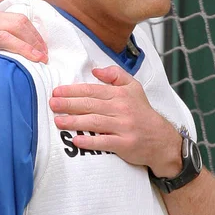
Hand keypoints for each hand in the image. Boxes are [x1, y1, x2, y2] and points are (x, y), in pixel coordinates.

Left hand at [49, 66, 181, 176]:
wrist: (162, 139)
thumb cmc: (142, 113)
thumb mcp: (134, 88)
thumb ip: (116, 75)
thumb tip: (95, 70)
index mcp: (121, 95)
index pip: (93, 90)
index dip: (73, 91)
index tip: (57, 92)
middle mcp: (122, 109)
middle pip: (91, 105)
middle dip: (69, 104)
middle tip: (52, 104)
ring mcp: (124, 127)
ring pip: (95, 122)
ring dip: (74, 122)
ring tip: (57, 121)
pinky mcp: (126, 144)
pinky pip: (105, 142)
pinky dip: (90, 142)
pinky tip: (76, 140)